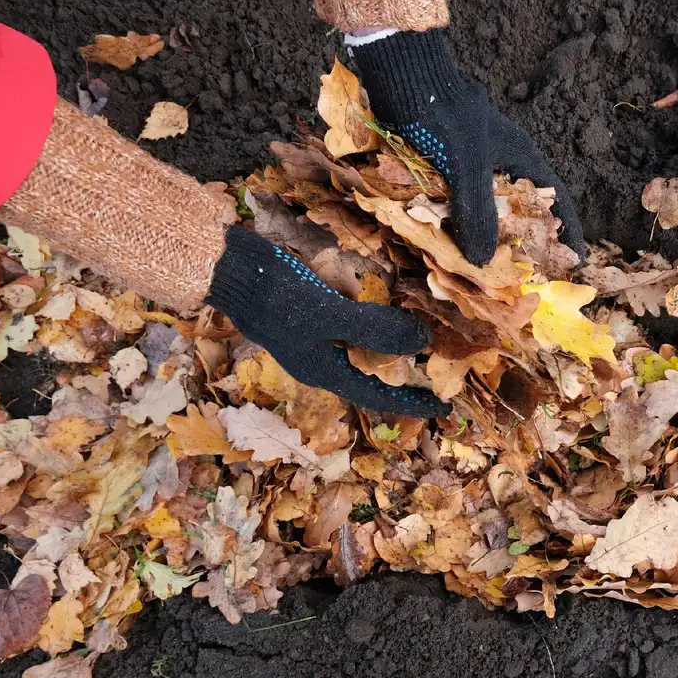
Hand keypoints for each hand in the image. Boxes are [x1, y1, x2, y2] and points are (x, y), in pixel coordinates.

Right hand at [205, 226, 448, 416]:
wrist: (231, 267)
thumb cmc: (277, 297)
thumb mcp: (329, 315)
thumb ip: (375, 329)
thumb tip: (423, 342)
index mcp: (325, 372)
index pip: (378, 395)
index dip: (413, 403)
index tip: (446, 410)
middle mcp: (322, 358)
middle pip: (374, 371)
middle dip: (407, 369)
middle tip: (443, 368)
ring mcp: (316, 334)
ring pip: (364, 342)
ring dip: (390, 336)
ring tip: (421, 329)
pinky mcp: (312, 309)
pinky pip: (349, 316)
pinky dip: (368, 309)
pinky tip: (378, 293)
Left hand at [350, 29, 584, 265]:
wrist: (403, 80)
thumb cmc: (444, 117)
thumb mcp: (466, 167)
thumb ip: (477, 212)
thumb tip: (482, 261)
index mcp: (521, 156)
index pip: (557, 199)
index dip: (568, 231)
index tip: (576, 262)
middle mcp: (501, 162)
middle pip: (522, 209)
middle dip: (524, 242)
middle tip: (524, 276)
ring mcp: (473, 165)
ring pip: (487, 209)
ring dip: (487, 238)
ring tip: (487, 270)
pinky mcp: (446, 167)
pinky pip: (458, 205)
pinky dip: (457, 226)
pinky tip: (451, 246)